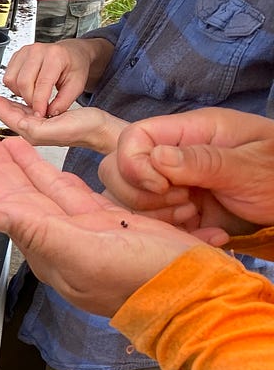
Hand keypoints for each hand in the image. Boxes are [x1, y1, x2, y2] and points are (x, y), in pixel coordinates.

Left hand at [0, 80, 126, 152]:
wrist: (102, 130)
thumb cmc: (86, 129)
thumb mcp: (60, 127)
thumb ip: (37, 127)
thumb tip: (20, 122)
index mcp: (32, 133)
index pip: (5, 114)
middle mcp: (32, 131)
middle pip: (6, 112)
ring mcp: (38, 126)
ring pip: (14, 109)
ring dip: (3, 98)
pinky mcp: (46, 121)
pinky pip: (25, 109)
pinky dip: (17, 100)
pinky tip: (14, 95)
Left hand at [0, 134, 201, 316]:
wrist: (196, 294)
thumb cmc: (143, 278)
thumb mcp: (87, 254)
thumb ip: (38, 233)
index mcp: (50, 249)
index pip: (8, 206)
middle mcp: (61, 241)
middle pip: (21, 195)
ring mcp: (86, 232)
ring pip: (45, 191)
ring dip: (24, 167)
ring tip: (3, 143)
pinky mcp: (111, 223)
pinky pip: (73, 194)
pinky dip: (56, 177)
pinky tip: (44, 166)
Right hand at [1, 39, 103, 117]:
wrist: (70, 54)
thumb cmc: (74, 67)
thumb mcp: (77, 85)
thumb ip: (64, 101)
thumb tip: (50, 112)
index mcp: (55, 56)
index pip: (42, 83)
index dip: (39, 102)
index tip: (40, 114)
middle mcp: (37, 50)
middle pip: (23, 82)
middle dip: (29, 99)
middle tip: (38, 105)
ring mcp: (24, 52)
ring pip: (11, 81)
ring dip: (20, 94)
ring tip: (33, 95)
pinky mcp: (16, 56)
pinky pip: (7, 78)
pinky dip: (15, 88)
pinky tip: (27, 88)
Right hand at [100, 107, 273, 243]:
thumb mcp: (251, 165)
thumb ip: (203, 160)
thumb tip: (156, 157)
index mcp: (191, 132)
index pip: (133, 137)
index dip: (134, 164)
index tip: (161, 186)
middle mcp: (174, 156)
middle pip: (117, 169)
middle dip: (139, 194)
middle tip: (184, 202)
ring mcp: (173, 185)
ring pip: (128, 201)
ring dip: (157, 217)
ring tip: (196, 216)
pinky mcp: (178, 213)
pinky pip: (154, 227)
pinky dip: (176, 237)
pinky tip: (210, 234)